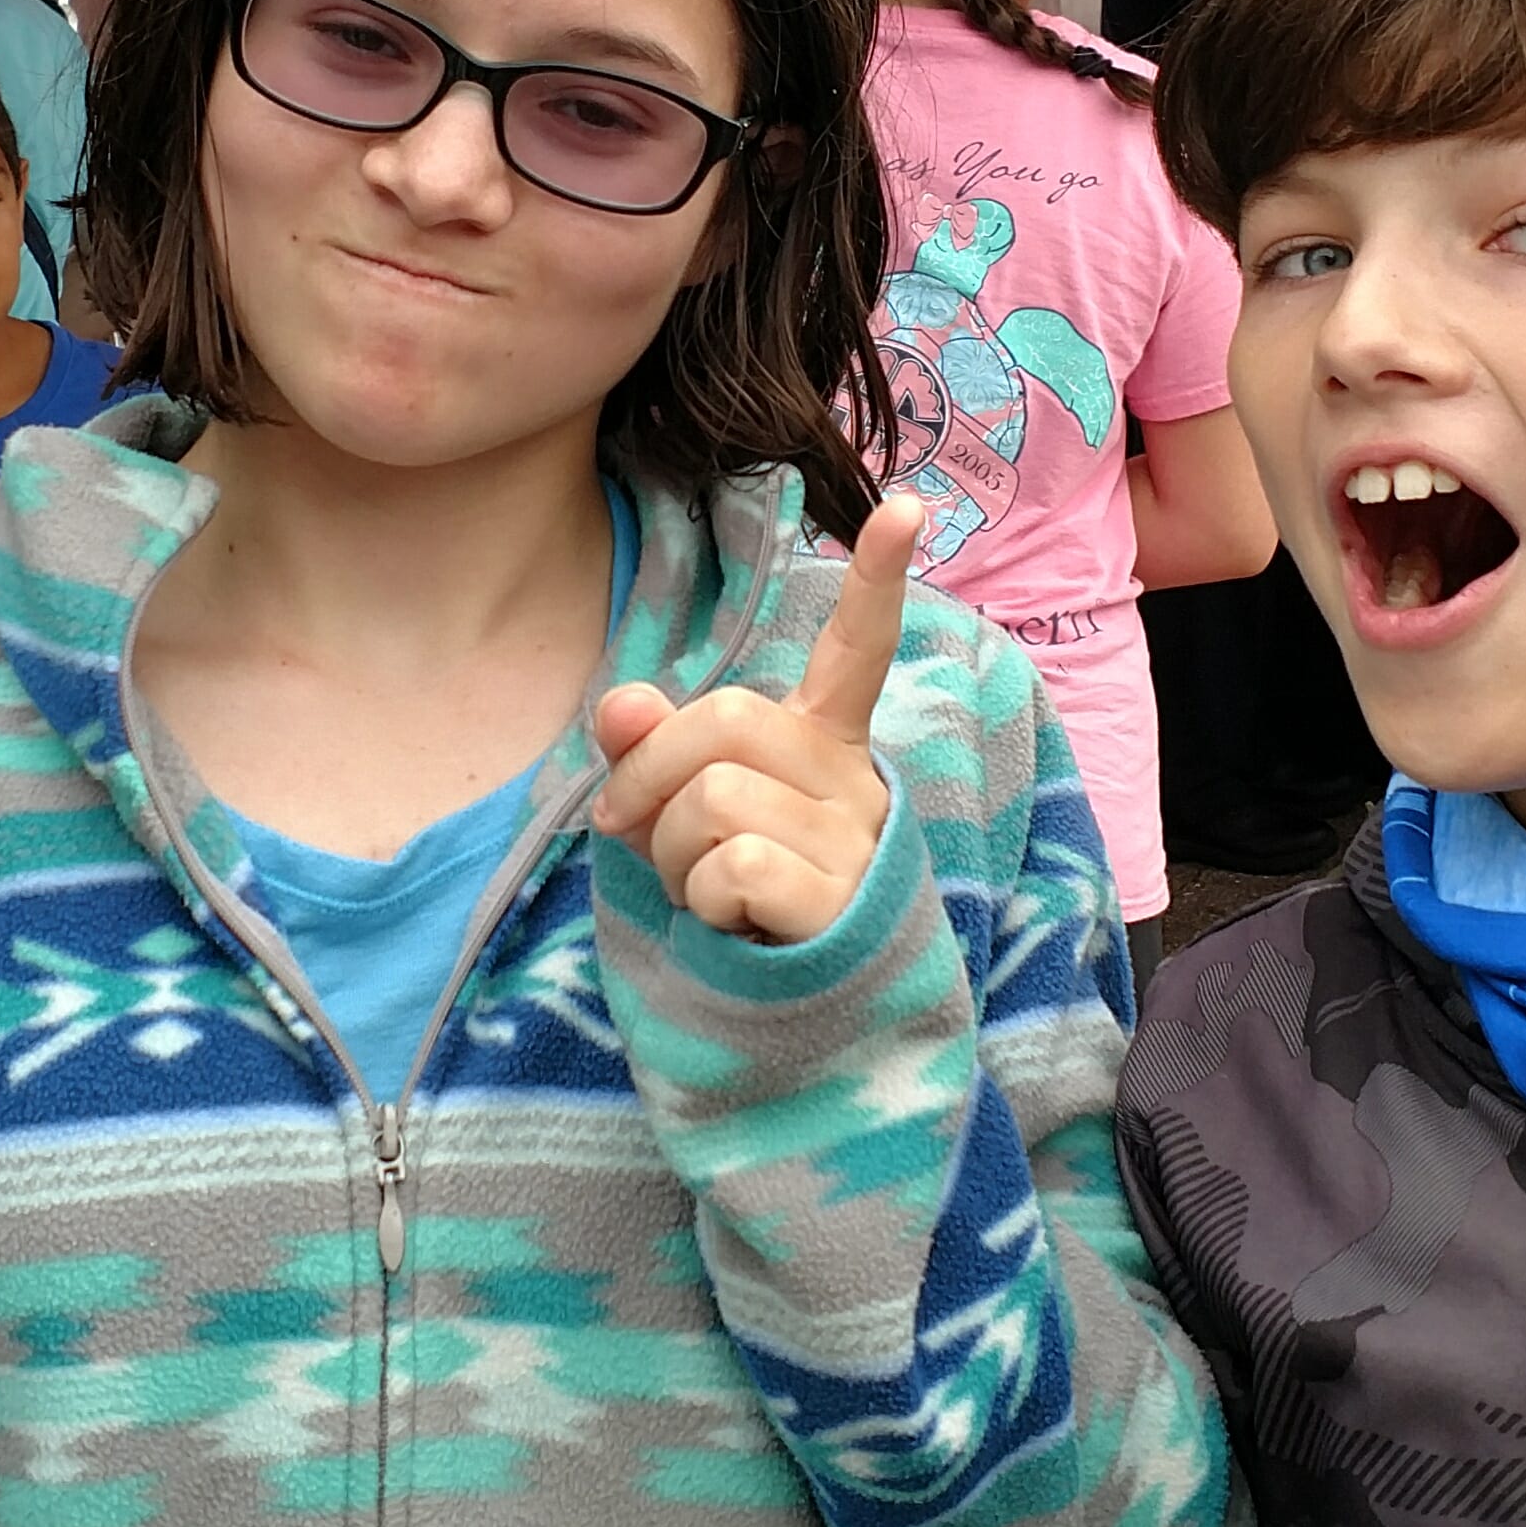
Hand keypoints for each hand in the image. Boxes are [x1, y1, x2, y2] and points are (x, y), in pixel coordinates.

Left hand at [588, 494, 919, 942]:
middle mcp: (851, 779)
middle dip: (647, 775)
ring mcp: (854, 840)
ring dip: (672, 858)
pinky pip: (733, 868)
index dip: (878, 579)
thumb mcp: (680, 816)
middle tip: (628, 829)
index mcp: (822, 742)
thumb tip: (617, 705)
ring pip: (715, 800)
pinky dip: (703, 903)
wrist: (803, 1020)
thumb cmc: (737, 897)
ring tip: (704, 892)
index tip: (908, 506)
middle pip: (725, 720)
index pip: (858, 648)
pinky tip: (735, 926)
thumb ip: (650, 754)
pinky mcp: (843, 902)